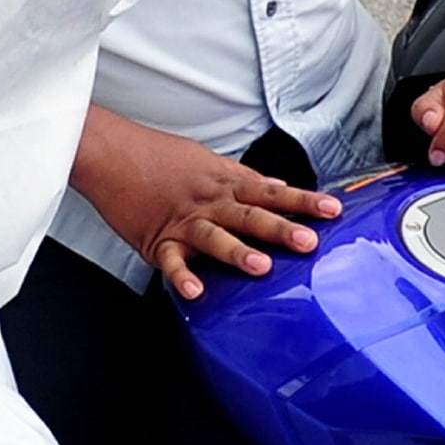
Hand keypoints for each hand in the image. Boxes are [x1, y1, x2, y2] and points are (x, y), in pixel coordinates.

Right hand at [74, 107, 333, 302]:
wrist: (110, 153)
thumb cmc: (158, 156)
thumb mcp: (207, 160)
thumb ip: (244, 177)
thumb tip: (278, 185)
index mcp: (224, 182)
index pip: (272, 192)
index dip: (303, 201)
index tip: (333, 210)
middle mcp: (209, 201)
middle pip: (249, 215)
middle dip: (280, 228)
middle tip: (308, 241)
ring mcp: (183, 221)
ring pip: (214, 236)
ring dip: (237, 251)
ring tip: (261, 267)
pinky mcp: (157, 238)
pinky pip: (171, 261)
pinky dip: (181, 276)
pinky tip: (195, 291)